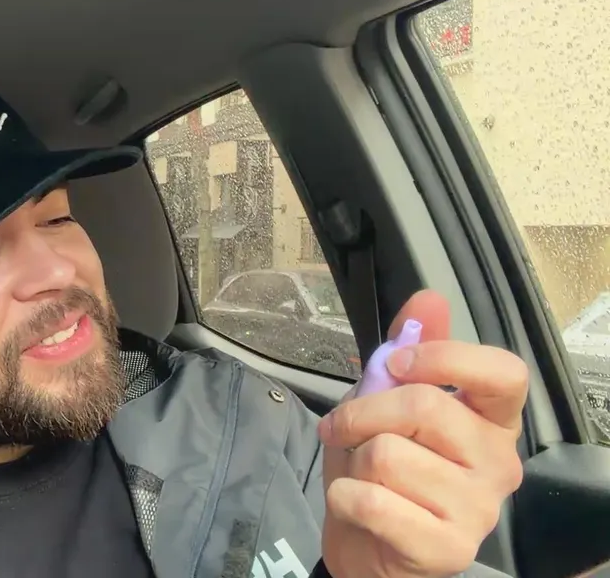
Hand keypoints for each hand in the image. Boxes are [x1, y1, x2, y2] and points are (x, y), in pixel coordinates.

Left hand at [318, 289, 527, 577]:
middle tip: (344, 430)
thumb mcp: (387, 403)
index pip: (504, 373)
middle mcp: (500, 463)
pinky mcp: (448, 549)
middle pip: (424, 406)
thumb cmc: (382, 470)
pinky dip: (345, 498)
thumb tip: (427, 299)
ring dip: (353, 462)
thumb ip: (408, 351)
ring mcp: (480, 510)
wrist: (368, 546)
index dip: (446, 358)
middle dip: (361, 413)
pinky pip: (373, 500)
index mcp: (492, 421)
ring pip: (387, 455)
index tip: (397, 365)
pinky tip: (359, 508)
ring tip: (364, 478)